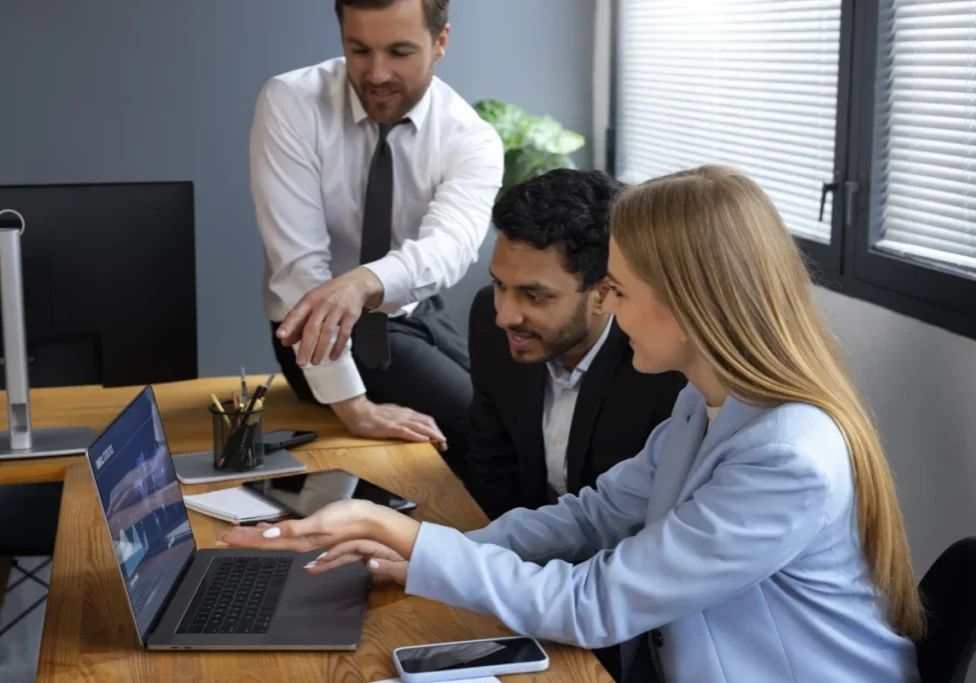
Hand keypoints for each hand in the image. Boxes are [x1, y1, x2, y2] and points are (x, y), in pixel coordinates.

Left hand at [217, 499, 377, 552]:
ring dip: (256, 536)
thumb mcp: (318, 524)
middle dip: (244, 538)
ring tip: (240, 533)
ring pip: (274, 537)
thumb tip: (268, 534)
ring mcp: (306, 537)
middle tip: (224, 536)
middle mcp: (298, 542)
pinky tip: (269, 530)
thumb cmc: (348, 520)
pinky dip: (273, 532)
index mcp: (297, 541)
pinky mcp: (313, 530)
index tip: (223, 537)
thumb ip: (292, 529)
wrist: (371, 522)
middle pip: (265, 541)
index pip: (263, 541)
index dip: (242, 539)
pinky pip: (285, 533)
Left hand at [277, 267, 383, 364]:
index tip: (280, 337)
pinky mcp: (351, 315)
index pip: (297, 313)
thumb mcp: (312, 303)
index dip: (289, 325)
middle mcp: (323, 304)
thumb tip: (285, 341)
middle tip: (300, 362)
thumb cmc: (328, 296)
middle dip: (306, 346)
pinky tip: (333, 357)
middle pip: (312, 327)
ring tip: (315, 362)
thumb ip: (299, 322)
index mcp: (310, 299)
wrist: (354, 284)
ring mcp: (338, 309)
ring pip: (327, 332)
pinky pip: (344, 334)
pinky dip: (338, 347)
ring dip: (320, 349)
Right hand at [305, 539, 407, 584]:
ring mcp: (369, 550)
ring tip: (313, 566)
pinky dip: (338, 559)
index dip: (339, 552)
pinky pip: (350, 556)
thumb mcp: (404, 568)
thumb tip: (370, 563)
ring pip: (346, 553)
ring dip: (331, 559)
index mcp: (380, 545)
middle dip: (329, 556)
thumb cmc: (414, 567)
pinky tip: (326, 562)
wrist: (422, 563)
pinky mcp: (368, 554)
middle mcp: (372, 545)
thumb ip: (387, 566)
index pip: (355, 545)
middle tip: (310, 565)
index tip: (323, 559)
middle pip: (347, 548)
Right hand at [332, 395, 446, 451]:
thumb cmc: (371, 415)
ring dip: (432, 435)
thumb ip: (400, 420)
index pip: (425, 419)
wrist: (358, 411)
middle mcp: (405, 415)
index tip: (440, 438)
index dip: (435, 428)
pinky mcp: (390, 427)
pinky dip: (417, 436)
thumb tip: (409, 427)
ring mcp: (398, 421)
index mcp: (405, 413)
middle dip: (438, 433)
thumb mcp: (390, 415)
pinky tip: (424, 441)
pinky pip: (406, 431)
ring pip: (420, 426)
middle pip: (427, 422)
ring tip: (440, 443)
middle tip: (444, 444)